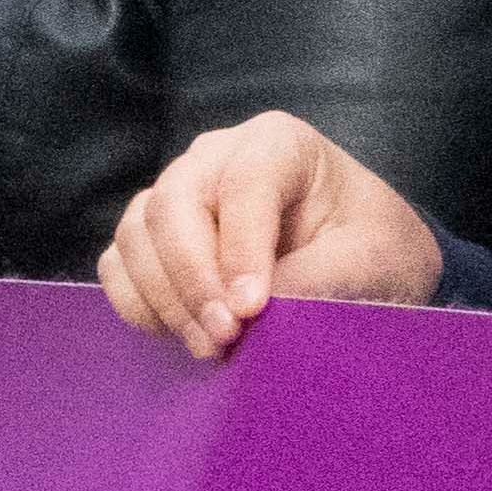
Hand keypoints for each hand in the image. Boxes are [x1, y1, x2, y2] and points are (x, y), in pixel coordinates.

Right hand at [95, 109, 438, 359]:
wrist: (360, 263)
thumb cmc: (374, 249)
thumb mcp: (374, 259)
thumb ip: (321, 276)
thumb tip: (249, 311)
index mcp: (278, 144)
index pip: (244, 185)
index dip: (241, 249)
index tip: (252, 310)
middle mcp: (215, 157)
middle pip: (173, 205)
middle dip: (193, 279)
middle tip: (225, 336)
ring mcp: (175, 193)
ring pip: (137, 234)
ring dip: (166, 299)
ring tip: (212, 346)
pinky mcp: (151, 236)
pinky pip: (117, 265)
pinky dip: (138, 304)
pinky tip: (181, 333)